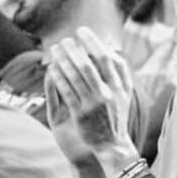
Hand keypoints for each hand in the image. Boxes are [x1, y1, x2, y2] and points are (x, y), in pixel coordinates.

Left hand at [46, 27, 136, 170]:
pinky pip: (66, 91)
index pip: (106, 58)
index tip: (82, 32)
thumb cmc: (116, 117)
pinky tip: (51, 68)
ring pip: (75, 76)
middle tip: (65, 39)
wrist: (113, 145)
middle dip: (74, 48)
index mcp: (119, 86)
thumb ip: (121, 73)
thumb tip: (111, 51)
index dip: (93, 42)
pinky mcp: (80, 114)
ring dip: (63, 59)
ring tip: (55, 49)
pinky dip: (58, 77)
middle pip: (88, 64)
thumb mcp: (124, 95)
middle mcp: (108, 93)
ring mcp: (93, 104)